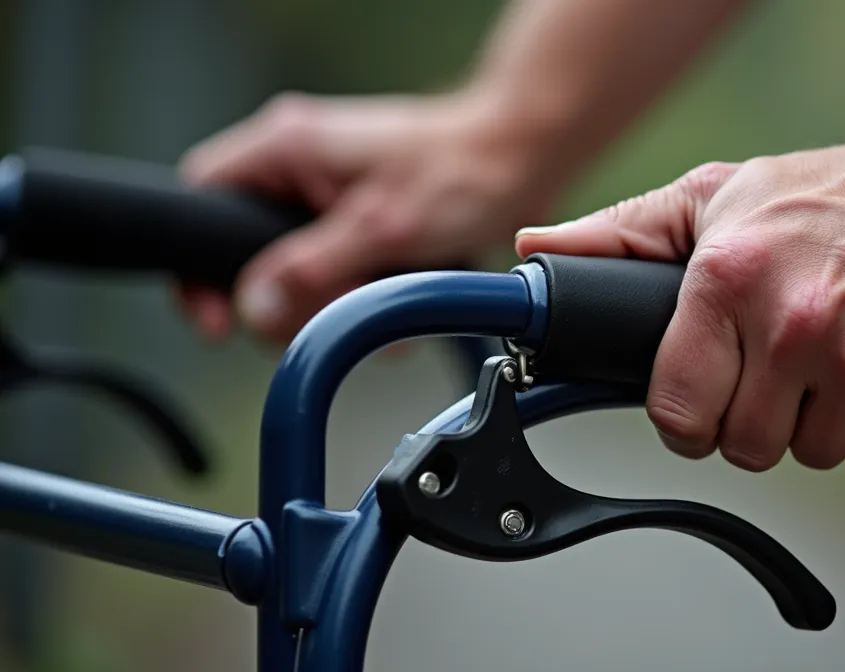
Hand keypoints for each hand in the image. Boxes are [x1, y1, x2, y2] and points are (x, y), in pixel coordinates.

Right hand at [177, 92, 559, 342]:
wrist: (526, 157)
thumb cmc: (465, 172)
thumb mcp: (380, 231)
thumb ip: (309, 269)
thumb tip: (254, 306)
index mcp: (287, 147)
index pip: (201, 200)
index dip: (200, 267)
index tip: (221, 318)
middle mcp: (300, 164)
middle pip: (251, 252)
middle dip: (292, 297)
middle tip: (331, 311)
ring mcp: (329, 189)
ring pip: (299, 268)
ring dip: (338, 300)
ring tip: (385, 299)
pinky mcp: (360, 213)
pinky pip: (338, 265)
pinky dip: (365, 289)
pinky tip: (401, 292)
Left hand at [515, 97, 844, 474]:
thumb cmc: (841, 193)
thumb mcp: (721, 195)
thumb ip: (623, 234)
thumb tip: (536, 249)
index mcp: (729, 278)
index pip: (675, 411)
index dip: (686, 417)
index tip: (703, 403)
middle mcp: (793, 323)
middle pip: (743, 446)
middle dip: (755, 419)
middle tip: (780, 370)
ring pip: (810, 455)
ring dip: (819, 422)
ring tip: (835, 359)